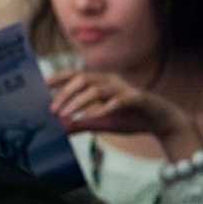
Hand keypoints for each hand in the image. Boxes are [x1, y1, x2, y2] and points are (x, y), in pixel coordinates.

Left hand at [48, 70, 202, 160]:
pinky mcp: (137, 98)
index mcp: (101, 82)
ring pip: (96, 89)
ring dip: (78, 102)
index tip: (41, 86)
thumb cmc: (129, 119)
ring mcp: (125, 88)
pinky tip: (91, 118)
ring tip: (66, 115)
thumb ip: (80, 124)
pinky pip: (118, 101)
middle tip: (52, 109)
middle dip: (65, 94)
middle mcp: (112, 80)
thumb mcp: (100, 123)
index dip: (58, 78)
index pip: (76, 75)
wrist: (161, 123)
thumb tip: (59, 129)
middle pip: (82, 79)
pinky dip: (103, 109)